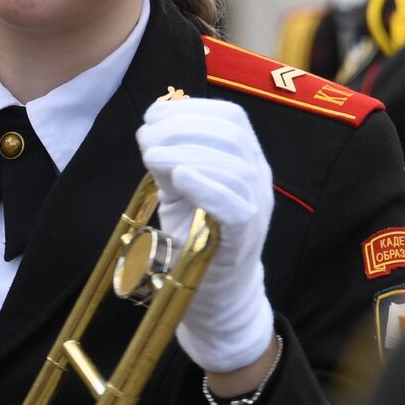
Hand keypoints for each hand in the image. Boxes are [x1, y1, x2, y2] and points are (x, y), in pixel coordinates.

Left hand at [136, 98, 274, 373]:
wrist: (217, 295)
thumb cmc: (197, 238)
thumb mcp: (181, 191)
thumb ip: (172, 160)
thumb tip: (153, 128)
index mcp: (247, 158)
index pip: (233, 117)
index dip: (193, 109)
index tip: (153, 115)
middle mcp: (259, 177)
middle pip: (232, 135)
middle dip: (183, 128)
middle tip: (145, 138)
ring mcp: (257, 205)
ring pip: (233, 166)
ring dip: (186, 153)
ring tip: (151, 157)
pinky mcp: (246, 236)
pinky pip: (235, 206)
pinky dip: (207, 186)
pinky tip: (180, 177)